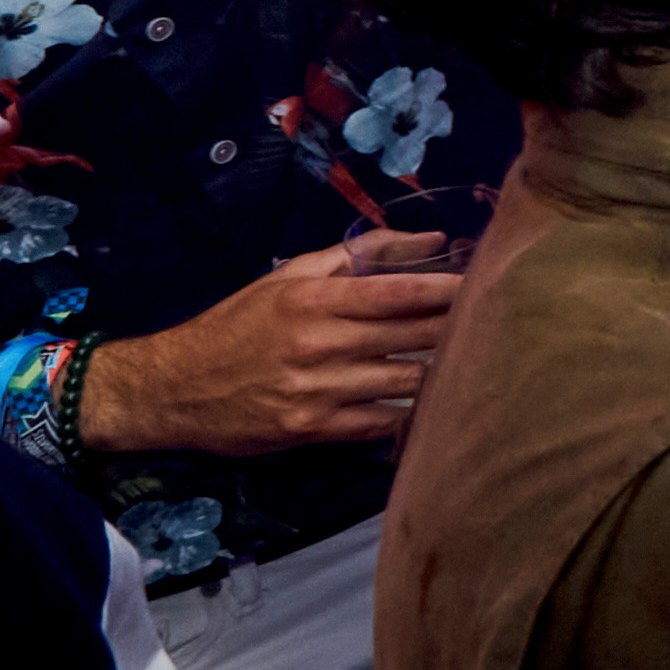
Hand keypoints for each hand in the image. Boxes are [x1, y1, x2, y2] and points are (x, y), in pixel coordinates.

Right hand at [80, 233, 463, 455]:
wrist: (174, 388)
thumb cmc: (238, 325)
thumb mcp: (289, 277)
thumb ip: (359, 254)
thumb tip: (428, 239)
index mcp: (314, 300)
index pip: (399, 292)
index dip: (449, 289)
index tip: (485, 284)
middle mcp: (318, 344)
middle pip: (412, 336)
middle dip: (457, 329)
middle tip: (495, 322)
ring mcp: (316, 391)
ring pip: (405, 381)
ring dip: (441, 372)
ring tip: (471, 360)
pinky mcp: (311, 430)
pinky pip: (381, 421)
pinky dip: (410, 412)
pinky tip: (433, 402)